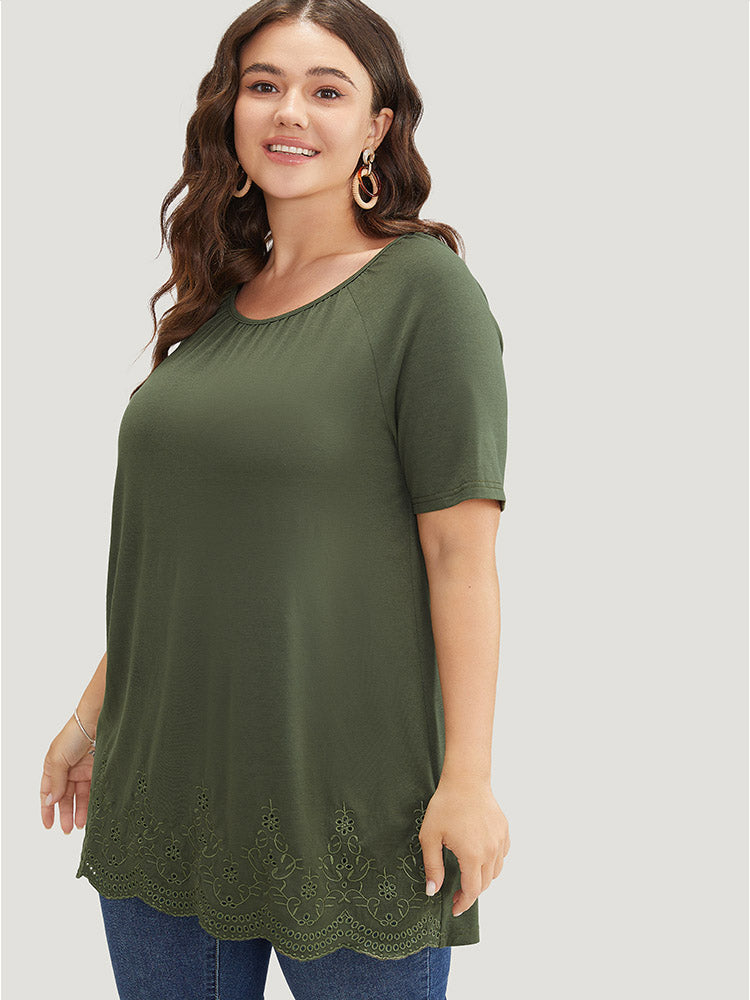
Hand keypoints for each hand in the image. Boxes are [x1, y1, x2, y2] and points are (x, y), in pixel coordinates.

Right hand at [40, 715, 95, 833]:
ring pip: (80, 795)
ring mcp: (84, 770)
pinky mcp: (98, 769)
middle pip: (65, 797)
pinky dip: (93, 801)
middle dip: (65, 813)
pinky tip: (93, 812)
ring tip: (80, 825)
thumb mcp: (58, 759)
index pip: (48, 792)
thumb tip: (50, 801)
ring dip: (80, 811)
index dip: (47, 809)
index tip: (48, 825)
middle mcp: (68, 770)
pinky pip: (94, 789)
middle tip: (67, 830)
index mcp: (54, 766)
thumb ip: (55, 781)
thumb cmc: (74, 734)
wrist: (98, 719)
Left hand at [419, 776, 509, 916]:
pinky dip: (493, 862)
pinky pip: (502, 855)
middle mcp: (491, 851)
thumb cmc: (445, 806)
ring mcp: (500, 841)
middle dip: (471, 893)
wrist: (465, 780)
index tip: (455, 909)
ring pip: (496, 871)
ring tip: (468, 875)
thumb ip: (432, 867)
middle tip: (457, 893)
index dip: (464, 904)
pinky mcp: (504, 831)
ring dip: (483, 878)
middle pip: (485, 884)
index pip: (472, 891)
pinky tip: (481, 857)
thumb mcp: (430, 837)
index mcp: (472, 855)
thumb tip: (433, 891)